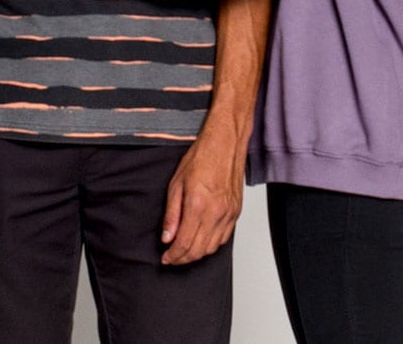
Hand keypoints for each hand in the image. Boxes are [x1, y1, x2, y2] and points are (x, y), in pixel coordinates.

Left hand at [159, 129, 245, 265]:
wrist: (225, 143)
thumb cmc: (201, 157)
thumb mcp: (176, 183)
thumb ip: (172, 214)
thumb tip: (167, 237)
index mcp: (198, 205)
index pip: (184, 243)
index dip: (173, 255)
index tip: (165, 258)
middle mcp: (216, 212)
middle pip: (198, 250)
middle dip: (182, 259)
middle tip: (172, 258)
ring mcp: (229, 213)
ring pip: (213, 248)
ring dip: (197, 254)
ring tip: (185, 251)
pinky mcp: (236, 212)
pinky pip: (225, 238)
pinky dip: (212, 245)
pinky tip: (202, 241)